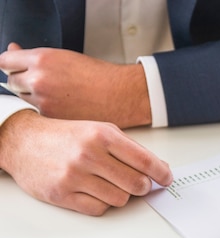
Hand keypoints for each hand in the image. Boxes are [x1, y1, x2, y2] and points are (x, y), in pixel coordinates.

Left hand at [0, 43, 150, 127]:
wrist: (122, 95)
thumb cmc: (99, 76)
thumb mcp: (64, 57)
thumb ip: (34, 57)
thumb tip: (13, 51)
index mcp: (42, 59)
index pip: (5, 61)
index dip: (13, 65)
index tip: (19, 69)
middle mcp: (39, 80)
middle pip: (12, 82)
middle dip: (24, 82)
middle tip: (48, 84)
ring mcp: (43, 102)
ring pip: (25, 100)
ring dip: (35, 98)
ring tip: (60, 97)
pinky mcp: (52, 119)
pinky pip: (38, 115)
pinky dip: (47, 112)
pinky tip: (65, 108)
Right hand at [0, 110, 171, 215]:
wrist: (23, 141)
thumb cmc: (67, 137)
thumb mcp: (100, 130)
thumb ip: (131, 149)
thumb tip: (160, 168)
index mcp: (102, 135)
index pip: (145, 161)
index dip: (162, 174)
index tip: (166, 179)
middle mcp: (88, 154)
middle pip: (136, 184)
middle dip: (142, 187)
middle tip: (138, 183)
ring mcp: (74, 176)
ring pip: (120, 199)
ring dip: (121, 195)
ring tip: (109, 183)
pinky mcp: (62, 194)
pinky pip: (99, 209)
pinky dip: (102, 203)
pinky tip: (94, 191)